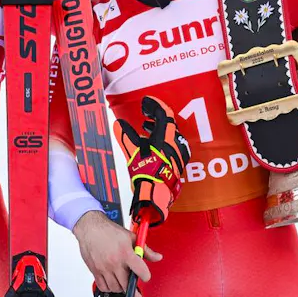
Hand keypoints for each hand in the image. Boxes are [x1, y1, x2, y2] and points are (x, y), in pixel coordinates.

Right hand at [72, 211, 160, 296]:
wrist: (90, 228)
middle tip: (137, 292)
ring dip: (121, 289)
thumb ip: (145, 250)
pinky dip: (109, 288)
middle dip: (134, 290)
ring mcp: (104, 268)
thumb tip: (157, 257)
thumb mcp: (131, 237)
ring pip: (115, 288)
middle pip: (127, 285)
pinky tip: (113, 282)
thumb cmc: (110, 231)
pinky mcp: (95, 271)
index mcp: (126, 253)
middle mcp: (114, 262)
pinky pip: (103, 287)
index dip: (146, 276)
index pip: (141, 271)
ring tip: (123, 283)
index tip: (145, 277)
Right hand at [115, 96, 190, 227]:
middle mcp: (175, 144)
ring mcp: (179, 154)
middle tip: (145, 115)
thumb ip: (125, 136)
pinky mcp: (178, 163)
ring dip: (159, 129)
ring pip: (171, 135)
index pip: (164, 114)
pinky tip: (153, 146)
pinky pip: (172, 145)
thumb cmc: (145, 173)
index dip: (155, 105)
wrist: (156, 195)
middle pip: (169, 123)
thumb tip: (118, 124)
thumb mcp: (132, 152)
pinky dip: (163, 141)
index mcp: (165, 138)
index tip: (146, 101)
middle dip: (156, 117)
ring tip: (146, 129)